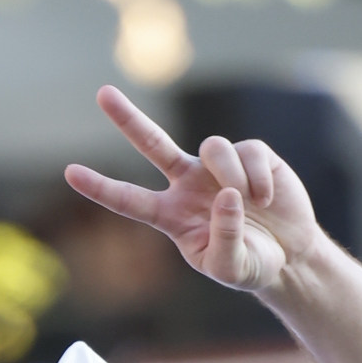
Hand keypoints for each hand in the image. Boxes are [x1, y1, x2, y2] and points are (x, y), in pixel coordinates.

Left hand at [64, 85, 326, 296]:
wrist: (290, 255)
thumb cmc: (252, 265)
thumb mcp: (232, 269)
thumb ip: (224, 240)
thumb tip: (225, 195)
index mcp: (172, 216)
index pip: (131, 200)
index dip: (102, 188)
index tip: (71, 174)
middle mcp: (188, 185)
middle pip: (152, 144)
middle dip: (128, 119)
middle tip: (101, 93)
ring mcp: (216, 167)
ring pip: (213, 147)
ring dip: (231, 173)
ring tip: (252, 202)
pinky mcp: (250, 154)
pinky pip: (248, 153)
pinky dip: (259, 179)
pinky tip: (267, 199)